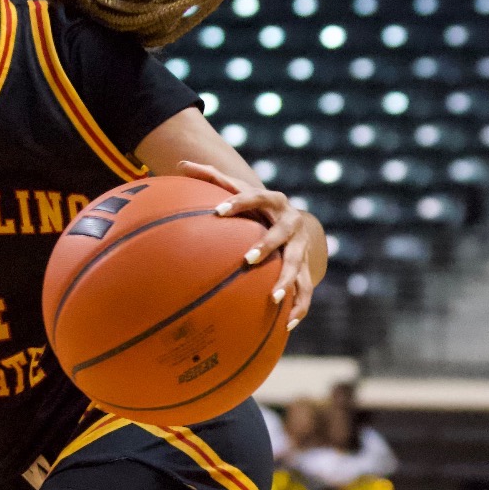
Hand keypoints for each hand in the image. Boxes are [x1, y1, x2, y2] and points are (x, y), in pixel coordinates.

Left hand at [178, 159, 323, 326]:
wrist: (296, 222)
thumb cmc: (257, 207)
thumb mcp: (239, 189)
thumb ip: (212, 178)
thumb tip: (181, 164)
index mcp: (274, 201)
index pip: (255, 197)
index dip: (237, 203)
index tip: (217, 212)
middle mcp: (291, 223)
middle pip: (281, 234)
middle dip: (267, 245)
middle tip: (248, 259)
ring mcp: (301, 247)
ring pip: (298, 265)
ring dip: (288, 281)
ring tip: (274, 298)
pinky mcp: (307, 268)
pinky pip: (306, 290)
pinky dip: (299, 307)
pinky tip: (287, 325)